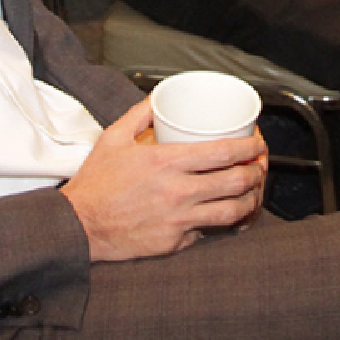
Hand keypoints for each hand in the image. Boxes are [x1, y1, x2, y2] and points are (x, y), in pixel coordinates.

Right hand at [61, 99, 267, 261]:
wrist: (79, 225)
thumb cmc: (96, 182)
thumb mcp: (114, 138)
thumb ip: (140, 113)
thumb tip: (160, 97)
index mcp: (166, 161)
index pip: (223, 152)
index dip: (249, 147)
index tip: (257, 143)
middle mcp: (177, 191)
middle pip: (236, 181)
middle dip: (257, 172)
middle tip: (260, 166)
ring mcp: (178, 219)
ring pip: (232, 211)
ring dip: (251, 200)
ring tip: (254, 192)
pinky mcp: (175, 242)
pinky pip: (208, 231)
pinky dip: (221, 222)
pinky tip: (228, 215)